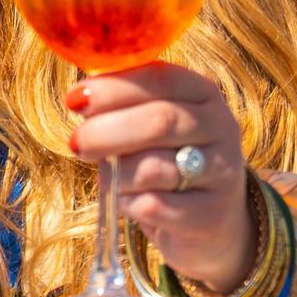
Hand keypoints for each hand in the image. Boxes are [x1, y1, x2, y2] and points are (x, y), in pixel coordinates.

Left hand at [69, 63, 255, 292]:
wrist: (209, 217)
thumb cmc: (166, 158)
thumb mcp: (151, 123)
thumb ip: (123, 105)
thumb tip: (79, 97)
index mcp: (202, 92)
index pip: (159, 79)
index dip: (113, 88)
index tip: (74, 99)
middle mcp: (220, 126)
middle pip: (159, 121)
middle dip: (106, 131)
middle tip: (76, 143)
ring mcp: (222, 171)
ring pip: (152, 168)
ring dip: (116, 175)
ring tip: (110, 179)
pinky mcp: (210, 213)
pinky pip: (153, 206)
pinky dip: (128, 204)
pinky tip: (128, 202)